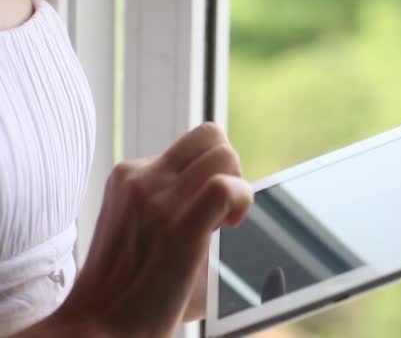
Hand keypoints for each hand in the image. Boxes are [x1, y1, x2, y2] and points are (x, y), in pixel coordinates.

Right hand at [18, 123, 252, 336]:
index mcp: (132, 176)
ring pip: (224, 155)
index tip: (210, 206)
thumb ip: (181, 204)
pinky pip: (225, 187)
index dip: (213, 169)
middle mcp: (142, 178)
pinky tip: (232, 225)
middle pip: (212, 138)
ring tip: (223, 223)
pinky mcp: (179, 226)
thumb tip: (233, 204)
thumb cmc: (133, 288)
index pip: (193, 144)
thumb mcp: (146, 228)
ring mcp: (158, 199)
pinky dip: (242, 200)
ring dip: (238, 186)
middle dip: (229, 169)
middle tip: (222, 211)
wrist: (102, 328)